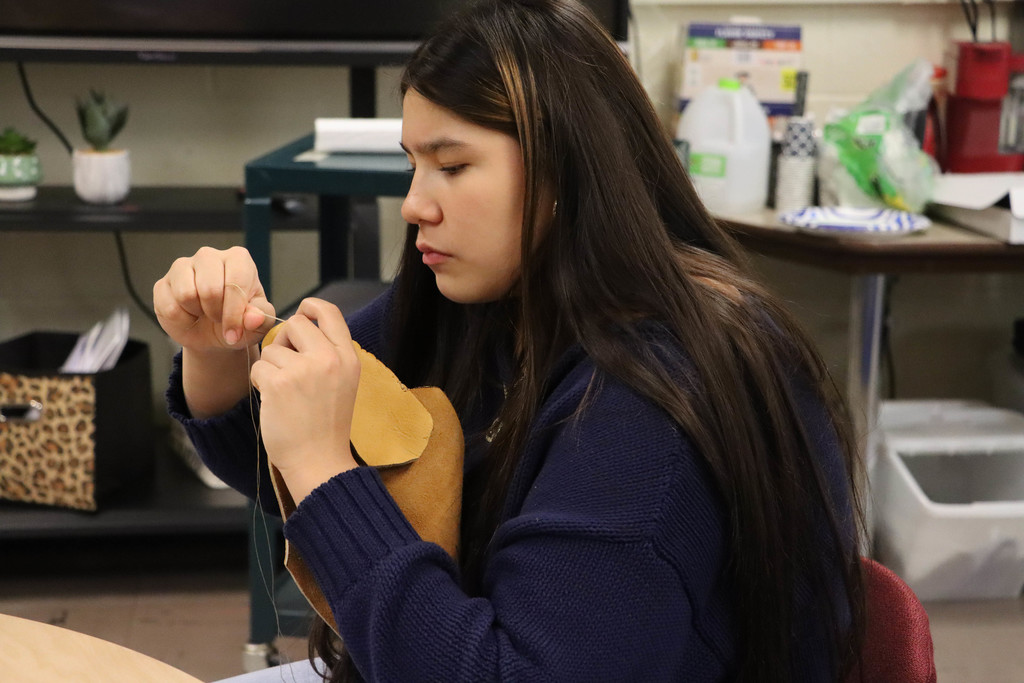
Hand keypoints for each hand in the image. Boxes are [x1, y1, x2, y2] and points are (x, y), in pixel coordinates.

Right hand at [153, 246, 275, 352]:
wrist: (214, 334)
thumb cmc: (239, 321)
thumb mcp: (258, 324)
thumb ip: (262, 318)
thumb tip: (254, 318)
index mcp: (238, 259)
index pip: (235, 283)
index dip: (234, 314)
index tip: (235, 333)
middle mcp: (209, 256)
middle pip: (210, 289)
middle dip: (216, 314)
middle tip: (219, 318)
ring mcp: (182, 267)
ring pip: (186, 295)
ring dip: (198, 314)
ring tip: (205, 313)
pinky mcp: (163, 283)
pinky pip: (169, 307)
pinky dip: (181, 320)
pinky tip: (189, 315)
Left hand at [250, 298, 360, 501]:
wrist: (319, 462)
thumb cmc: (326, 425)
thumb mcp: (342, 382)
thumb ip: (327, 353)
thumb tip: (297, 325)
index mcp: (348, 358)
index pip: (329, 312)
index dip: (311, 306)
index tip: (302, 312)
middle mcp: (329, 359)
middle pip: (295, 324)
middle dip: (285, 341)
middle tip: (288, 367)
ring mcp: (304, 370)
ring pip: (272, 348)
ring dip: (271, 367)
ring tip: (285, 393)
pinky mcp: (279, 384)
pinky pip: (258, 367)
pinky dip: (260, 383)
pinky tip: (274, 401)